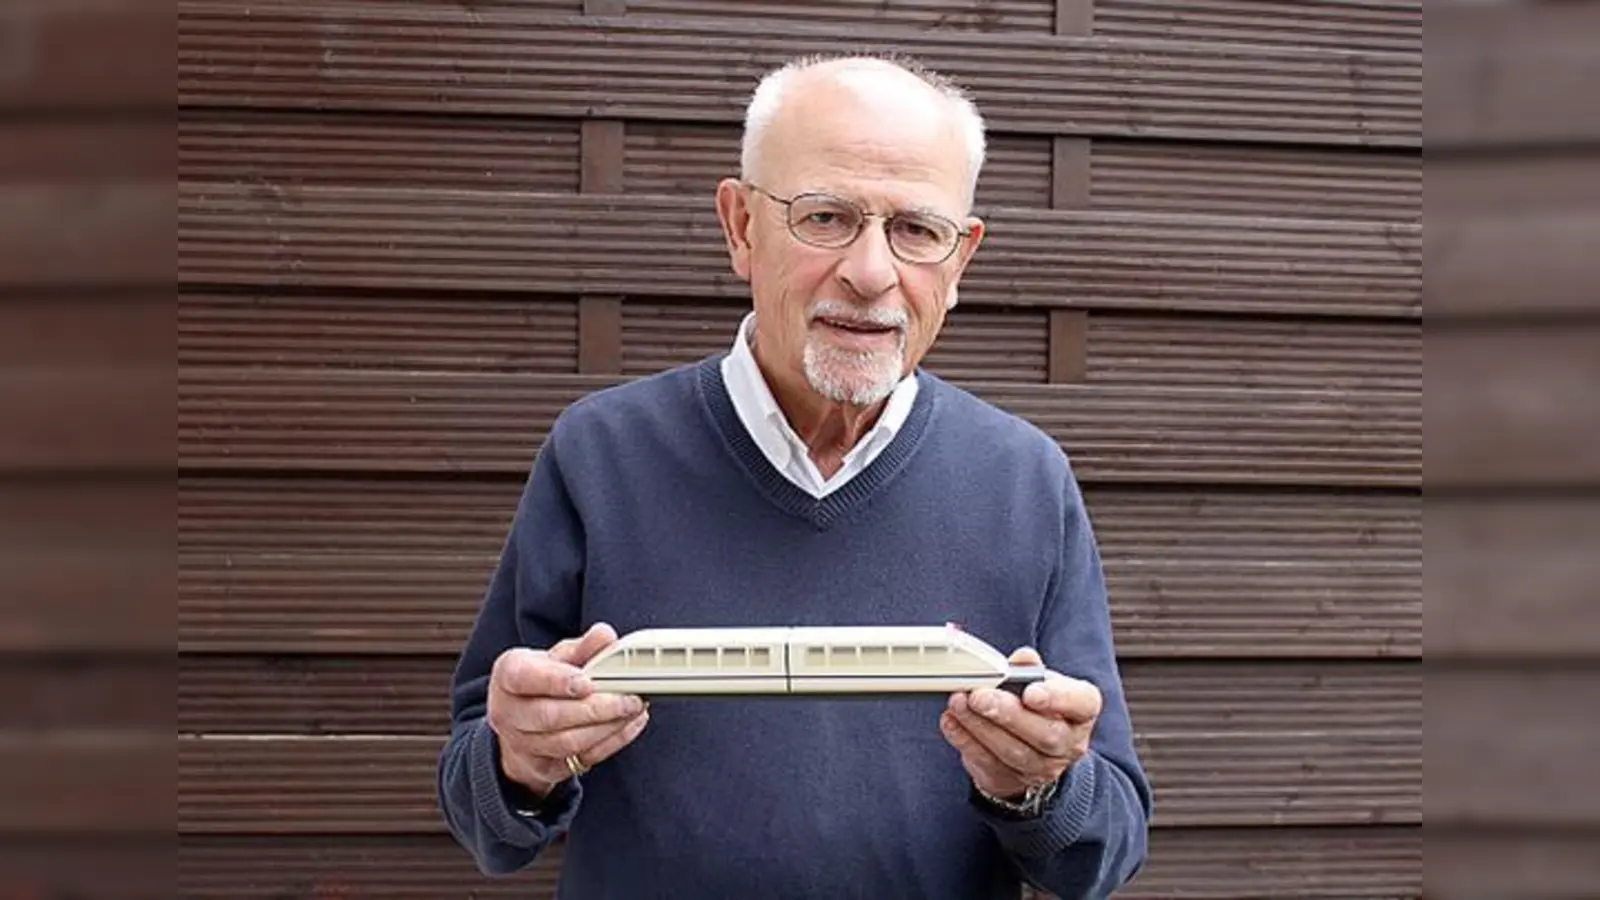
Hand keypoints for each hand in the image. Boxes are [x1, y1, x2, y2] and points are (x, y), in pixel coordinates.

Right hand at [486, 622, 649, 797]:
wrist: (522, 724)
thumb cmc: (541, 682)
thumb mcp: (557, 658)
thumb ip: (583, 647)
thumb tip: (605, 635)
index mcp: (508, 677)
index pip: (524, 678)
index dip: (556, 681)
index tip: (587, 682)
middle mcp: (508, 713)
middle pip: (550, 716)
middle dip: (595, 708)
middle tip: (628, 697)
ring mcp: (523, 745)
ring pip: (567, 742)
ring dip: (607, 726)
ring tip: (633, 708)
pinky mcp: (545, 768)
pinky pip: (582, 759)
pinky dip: (612, 741)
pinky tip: (631, 724)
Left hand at [939, 647, 1100, 800]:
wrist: (1030, 747)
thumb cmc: (1037, 705)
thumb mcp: (1039, 681)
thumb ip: (1029, 668)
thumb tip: (1022, 659)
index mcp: (1082, 711)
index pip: (1081, 703)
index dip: (1058, 699)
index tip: (1030, 692)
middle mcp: (1069, 743)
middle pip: (1044, 734)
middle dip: (1007, 714)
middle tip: (979, 696)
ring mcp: (1043, 767)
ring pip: (1013, 752)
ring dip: (980, 726)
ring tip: (959, 704)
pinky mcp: (1012, 780)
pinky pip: (988, 763)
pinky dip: (965, 741)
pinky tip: (951, 721)